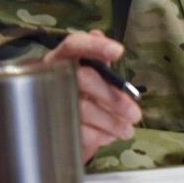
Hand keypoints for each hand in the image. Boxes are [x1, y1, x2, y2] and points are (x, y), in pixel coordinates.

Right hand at [44, 30, 140, 161]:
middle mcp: (52, 75)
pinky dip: (98, 135)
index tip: (119, 52)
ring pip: (82, 109)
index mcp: (63, 58)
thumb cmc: (80, 92)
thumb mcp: (92, 76)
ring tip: (128, 131)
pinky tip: (110, 137)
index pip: (75, 44)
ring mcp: (47, 100)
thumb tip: (108, 46)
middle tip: (136, 115)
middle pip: (84, 79)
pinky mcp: (50, 125)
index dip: (96, 46)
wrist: (57, 124)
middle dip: (113, 98)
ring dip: (111, 122)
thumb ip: (100, 62)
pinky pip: (76, 130)